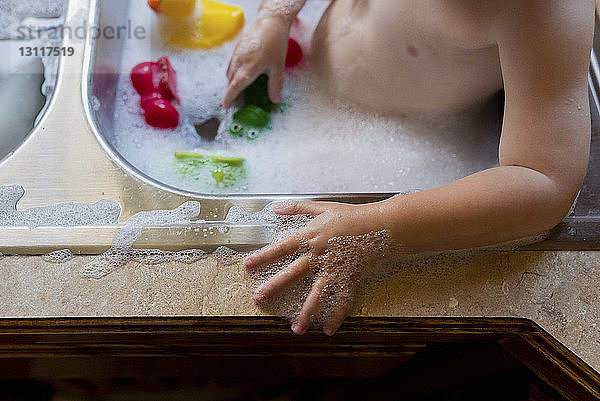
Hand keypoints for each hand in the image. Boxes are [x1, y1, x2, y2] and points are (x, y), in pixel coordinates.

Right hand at [223, 15, 290, 107]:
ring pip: (230, 70)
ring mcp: (237, 52)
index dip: (229, 97)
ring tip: (237, 86)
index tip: (225, 105)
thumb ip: (275, 84)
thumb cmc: (275, 41)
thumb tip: (275, 100)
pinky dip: (233, 69)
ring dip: (231, 80)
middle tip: (235, 99)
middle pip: (230, 80)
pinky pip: (232, 61)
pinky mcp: (238, 46)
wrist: (271, 19)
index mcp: (249, 68)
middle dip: (231, 90)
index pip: (235, 86)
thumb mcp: (278, 66)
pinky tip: (241, 69)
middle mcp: (240, 61)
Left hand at [245, 200, 390, 335]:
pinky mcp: (349, 278)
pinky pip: (342, 299)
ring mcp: (334, 269)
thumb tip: (277, 207)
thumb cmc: (352, 215)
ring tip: (296, 328)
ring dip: (306, 312)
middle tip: (259, 298)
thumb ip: (298, 208)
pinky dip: (337, 315)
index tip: (248, 265)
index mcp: (310, 237)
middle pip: (293, 273)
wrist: (381, 226)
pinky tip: (329, 329)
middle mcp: (319, 255)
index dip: (264, 256)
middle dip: (275, 286)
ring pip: (317, 293)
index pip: (282, 248)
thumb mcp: (322, 207)